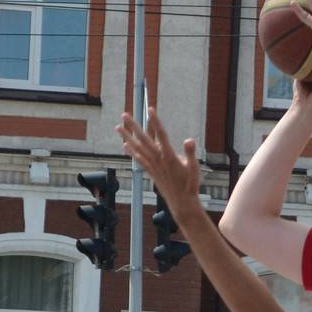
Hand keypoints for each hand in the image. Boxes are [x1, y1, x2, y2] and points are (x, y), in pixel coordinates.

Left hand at [117, 109, 202, 227]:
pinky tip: (125, 145)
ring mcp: (152, 165)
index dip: (155, 121)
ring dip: (127, 137)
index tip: (150, 109)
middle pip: (143, 139)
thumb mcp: (194, 168)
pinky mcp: (151, 171)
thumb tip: (189, 140)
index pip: (161, 134)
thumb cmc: (190, 185)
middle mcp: (157, 159)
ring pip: (137, 148)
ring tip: (117, 127)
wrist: (181, 202)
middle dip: (133, 126)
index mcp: (169, 156)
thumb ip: (190, 153)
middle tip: (124, 115)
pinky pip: (138, 159)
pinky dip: (131, 151)